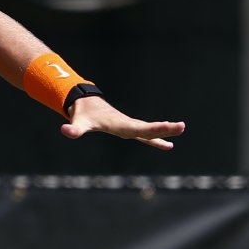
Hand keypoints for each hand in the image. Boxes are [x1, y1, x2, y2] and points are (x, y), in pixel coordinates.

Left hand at [61, 95, 184, 150]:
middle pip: (149, 128)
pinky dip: (156, 140)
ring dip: (164, 132)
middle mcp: (128, 124)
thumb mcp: (78, 123)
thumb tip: (65, 131)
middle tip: (182, 126)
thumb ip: (73, 129)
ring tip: (181, 130)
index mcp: (120, 124)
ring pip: (150, 130)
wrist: (84, 103)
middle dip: (165, 129)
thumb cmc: (82, 114)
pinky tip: (167, 146)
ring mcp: (129, 126)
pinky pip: (145, 135)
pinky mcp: (128, 128)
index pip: (140, 129)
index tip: (169, 126)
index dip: (155, 130)